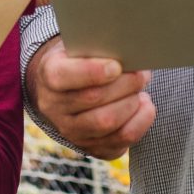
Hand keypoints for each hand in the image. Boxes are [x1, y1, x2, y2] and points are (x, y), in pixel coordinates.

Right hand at [25, 37, 153, 161]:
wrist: (67, 88)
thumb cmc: (82, 59)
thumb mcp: (80, 45)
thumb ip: (98, 46)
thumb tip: (129, 49)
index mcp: (48, 74)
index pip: (62, 77)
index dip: (92, 72)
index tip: (117, 66)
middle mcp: (53, 107)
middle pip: (93, 99)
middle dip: (124, 85)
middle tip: (142, 73)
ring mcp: (70, 131)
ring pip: (106, 123)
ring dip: (131, 104)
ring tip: (141, 90)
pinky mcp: (91, 148)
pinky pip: (119, 142)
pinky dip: (139, 122)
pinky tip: (144, 106)